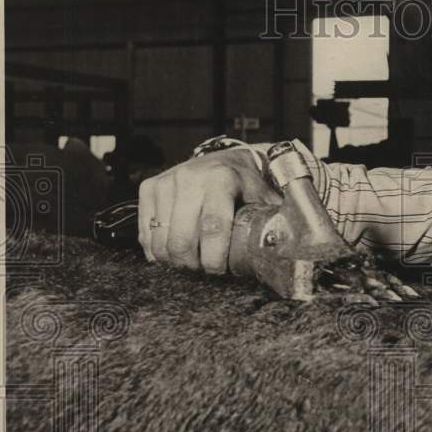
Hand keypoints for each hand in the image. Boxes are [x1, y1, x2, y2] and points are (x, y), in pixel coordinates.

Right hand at [138, 149, 279, 271]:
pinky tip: (177, 251)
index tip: (219, 270)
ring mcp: (166, 182)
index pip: (212, 227)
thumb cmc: (249, 186)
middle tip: (206, 269)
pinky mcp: (150, 188)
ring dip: (175, 260)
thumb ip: (273, 223)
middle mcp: (190, 177)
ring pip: (160, 240)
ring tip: (193, 261)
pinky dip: (159, 250)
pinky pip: (146, 233)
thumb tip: (286, 253)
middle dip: (193, 264)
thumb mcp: (265, 200)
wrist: (228, 161)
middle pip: (181, 239)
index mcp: (221, 178)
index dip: (214, 257)